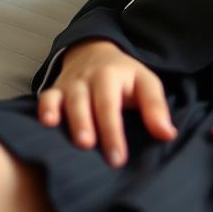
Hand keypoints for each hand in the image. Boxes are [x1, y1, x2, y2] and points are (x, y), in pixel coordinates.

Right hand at [37, 39, 177, 167]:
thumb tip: (168, 135)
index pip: (112, 106)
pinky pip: (46, 98)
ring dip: (69, 120)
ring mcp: (70, 84)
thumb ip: (155, 107)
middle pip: (87, 102)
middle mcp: (89, 79)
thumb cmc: (124, 76)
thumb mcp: (145, 82)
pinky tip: (46, 124)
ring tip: (73, 140)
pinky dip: (44, 109)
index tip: (118, 159)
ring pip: (66, 101)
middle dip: (88, 126)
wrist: (94, 52)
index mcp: (112, 77)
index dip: (114, 132)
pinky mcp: (55, 90)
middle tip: (90, 147)